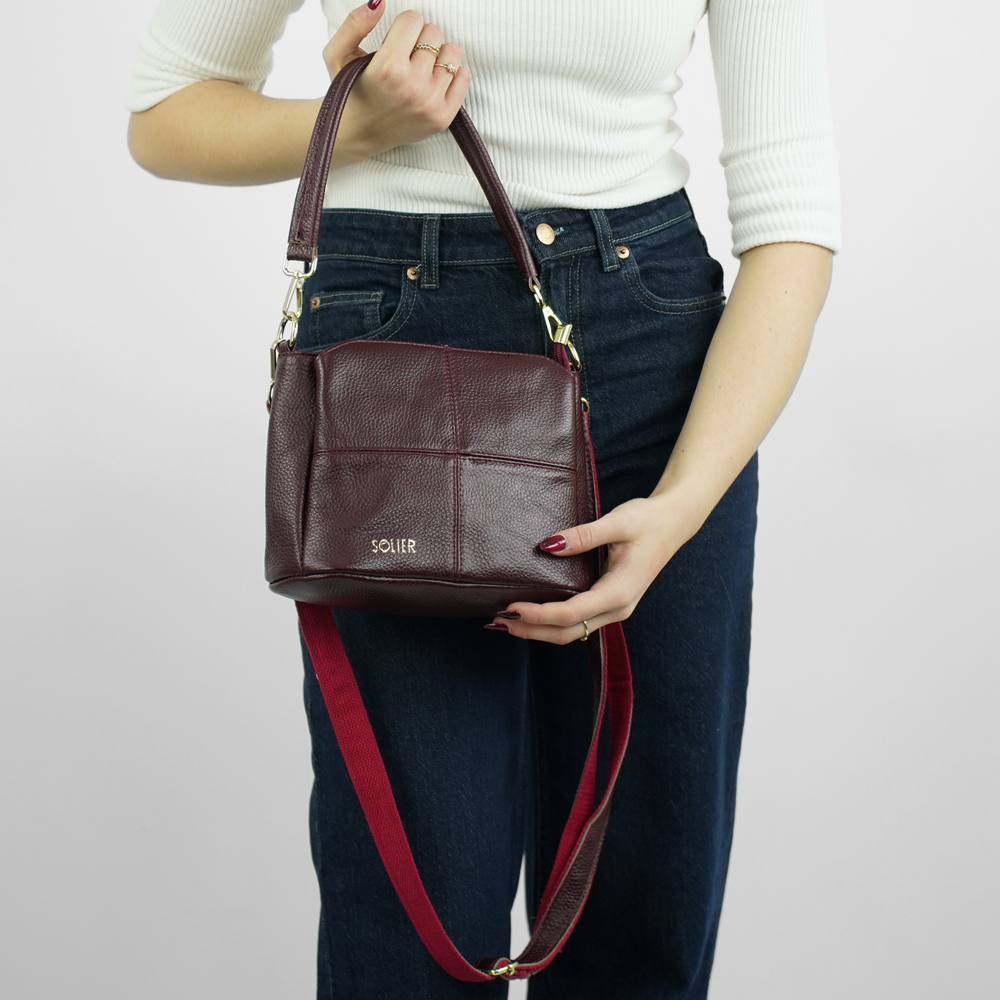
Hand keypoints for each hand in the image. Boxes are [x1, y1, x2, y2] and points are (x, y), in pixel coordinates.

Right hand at [323, 5, 471, 157]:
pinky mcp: (442, 118)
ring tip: (422, 68)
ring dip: (438, 56)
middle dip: (421, 40)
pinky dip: (454, 74)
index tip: (397, 41)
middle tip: (408, 56)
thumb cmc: (348, 92)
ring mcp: (430, 104)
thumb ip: (354, 23)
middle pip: (434, 34)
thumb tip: (380, 2)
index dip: (404, 26)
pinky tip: (435, 80)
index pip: (413, 20)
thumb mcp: (337, 54)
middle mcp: (412, 86)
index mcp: (387, 68)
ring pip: (452, 54)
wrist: (356, 135)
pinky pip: (464, 78)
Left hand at [488, 493, 702, 644]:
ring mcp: (615, 609)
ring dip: (538, 630)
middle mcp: (618, 608)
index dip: (538, 615)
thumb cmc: (647, 520)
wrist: (674, 522)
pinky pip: (578, 622)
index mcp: (619, 592)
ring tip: (506, 622)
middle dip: (531, 631)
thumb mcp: (617, 522)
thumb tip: (548, 545)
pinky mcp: (610, 603)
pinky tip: (531, 615)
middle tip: (497, 622)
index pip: (571, 614)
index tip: (511, 607)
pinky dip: (552, 623)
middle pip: (567, 633)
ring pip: (572, 632)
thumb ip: (583, 535)